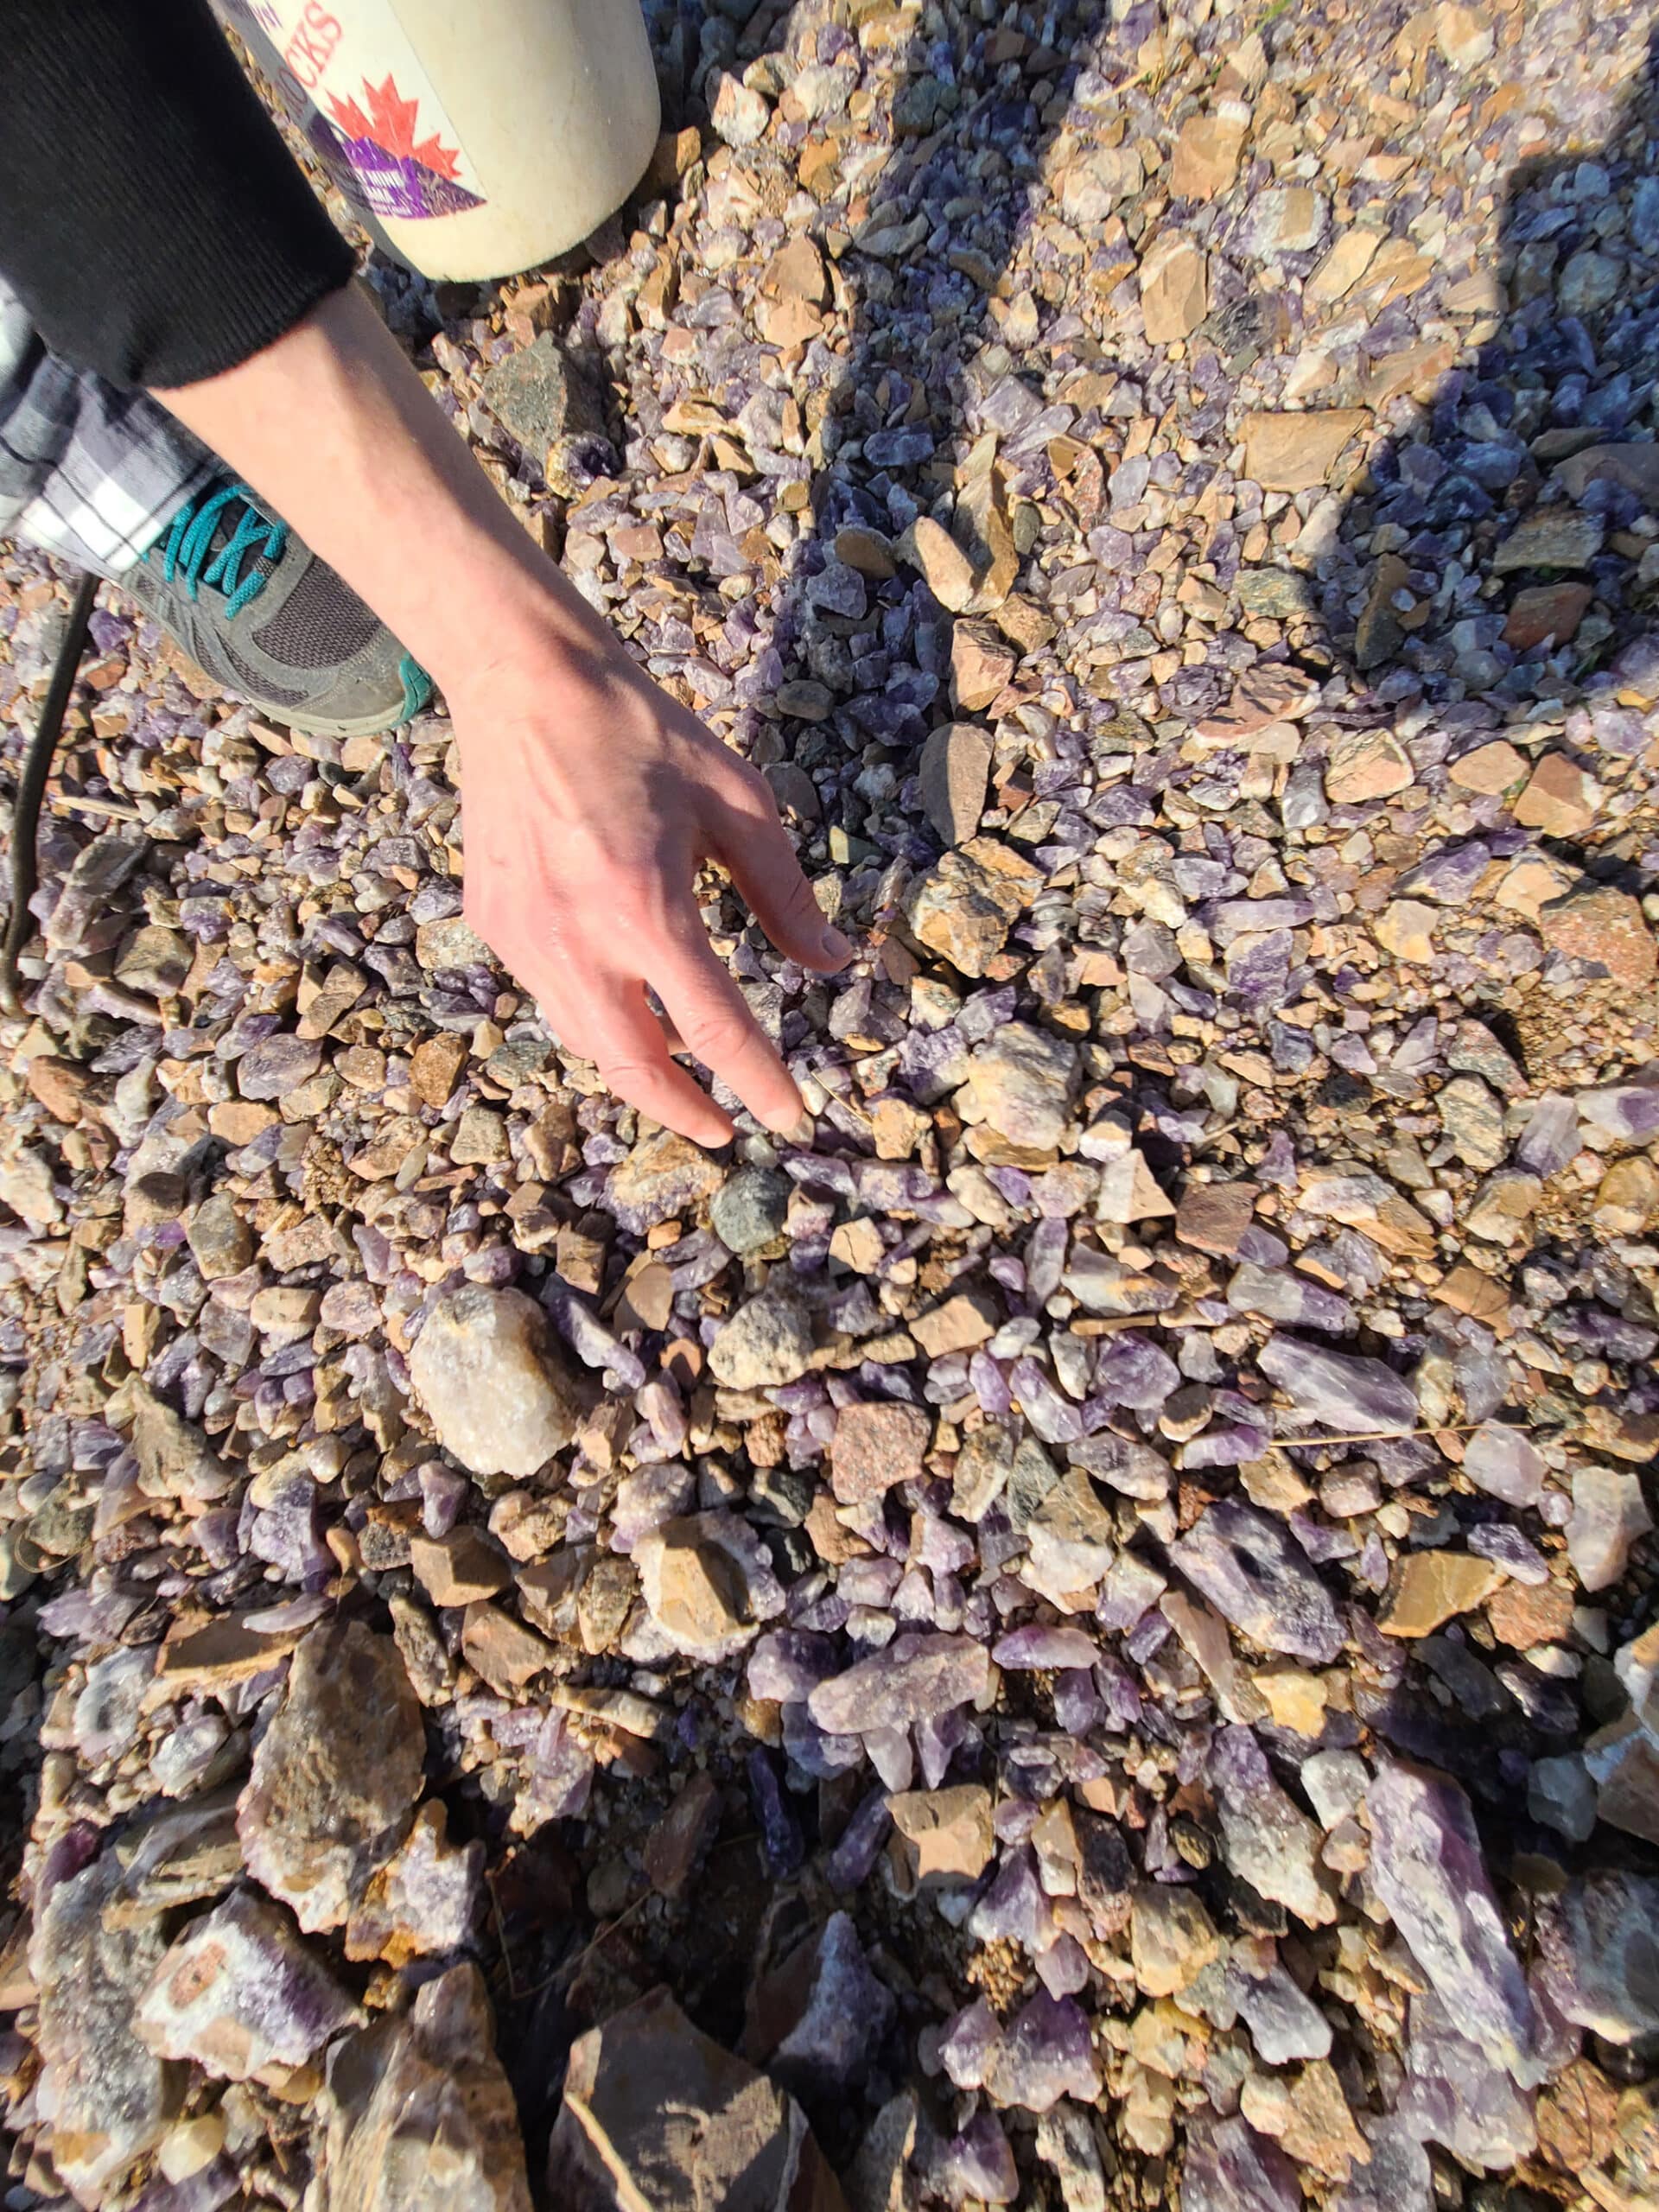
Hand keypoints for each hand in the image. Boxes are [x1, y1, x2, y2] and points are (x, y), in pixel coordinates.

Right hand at [450, 635, 850, 1147]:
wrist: (523, 683)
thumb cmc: (640, 733)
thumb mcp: (737, 802)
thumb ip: (783, 894)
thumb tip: (831, 962)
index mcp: (645, 907)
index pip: (713, 1028)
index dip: (759, 1082)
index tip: (791, 1118)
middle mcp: (576, 937)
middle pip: (635, 1065)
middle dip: (684, 1112)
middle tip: (725, 1131)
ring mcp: (524, 936)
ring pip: (586, 1041)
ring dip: (638, 1073)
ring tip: (680, 1085)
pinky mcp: (493, 923)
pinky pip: (551, 997)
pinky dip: (596, 1020)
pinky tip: (626, 1012)